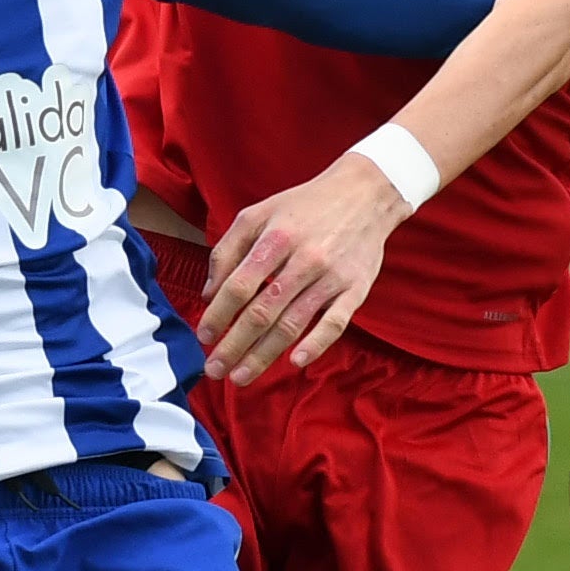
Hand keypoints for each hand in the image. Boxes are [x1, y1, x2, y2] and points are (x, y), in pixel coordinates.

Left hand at [196, 157, 412, 384]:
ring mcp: (332, 277)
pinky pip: (336, 323)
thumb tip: (209, 293)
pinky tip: (296, 362)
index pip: (239, 286)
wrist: (365, 193)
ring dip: (264, 355)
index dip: (218, 314)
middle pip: (262, 312)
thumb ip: (228, 249)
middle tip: (215, 369)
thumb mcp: (258, 213)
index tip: (204, 336)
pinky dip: (316, 344)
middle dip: (234, 345)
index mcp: (276, 238)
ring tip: (241, 378)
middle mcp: (303, 259)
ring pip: (293, 323)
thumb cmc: (304, 206)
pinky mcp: (356, 289)